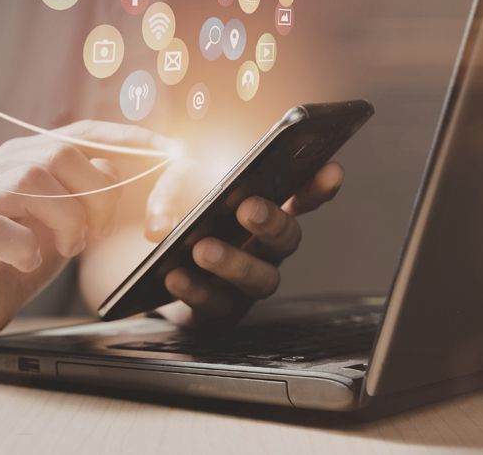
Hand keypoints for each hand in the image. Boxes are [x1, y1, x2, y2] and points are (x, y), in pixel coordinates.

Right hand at [0, 121, 173, 345]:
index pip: (81, 133)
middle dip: (96, 196)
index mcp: (25, 159)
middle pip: (60, 155)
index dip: (127, 139)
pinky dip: (28, 246)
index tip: (170, 151)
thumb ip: (90, 194)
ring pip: (31, 182)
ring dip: (66, 219)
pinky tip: (32, 260)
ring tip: (67, 247)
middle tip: (96, 233)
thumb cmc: (20, 258)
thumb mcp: (68, 221)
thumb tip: (122, 172)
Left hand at [148, 162, 344, 325]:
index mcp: (266, 213)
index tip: (331, 169)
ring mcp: (247, 284)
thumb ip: (172, 194)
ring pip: (261, 280)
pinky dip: (196, 291)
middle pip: (287, 240)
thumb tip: (163, 225)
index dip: (319, 187)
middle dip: (272, 223)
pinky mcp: (221, 313)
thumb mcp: (173, 191)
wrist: (151, 269)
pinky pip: (217, 307)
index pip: (303, 198)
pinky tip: (174, 275)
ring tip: (202, 249)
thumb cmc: (179, 219)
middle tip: (249, 208)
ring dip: (234, 263)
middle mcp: (266, 250)